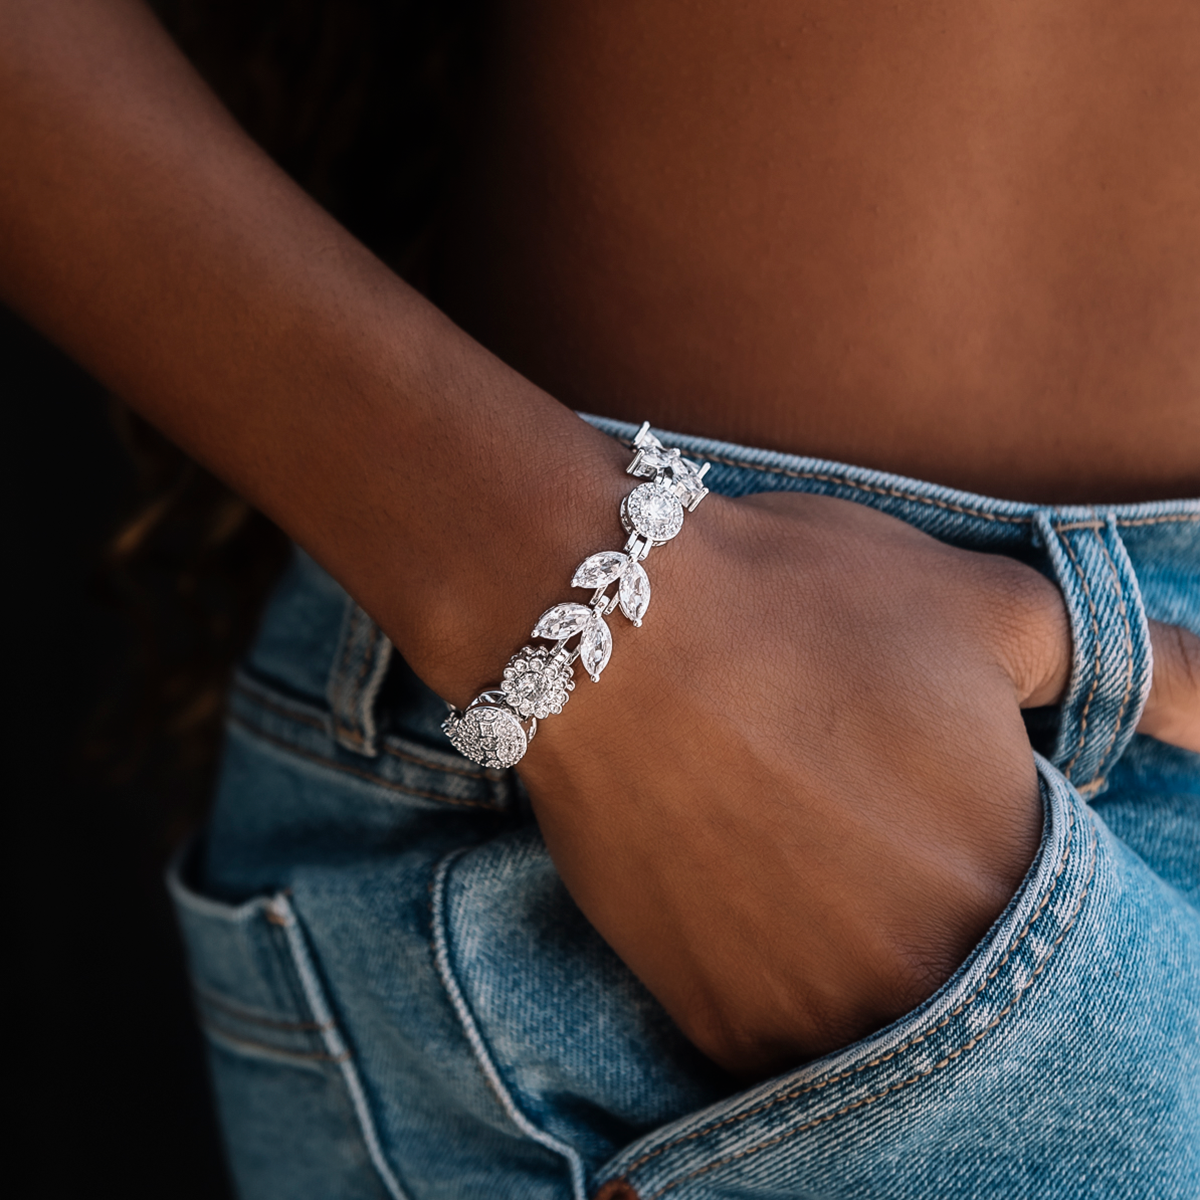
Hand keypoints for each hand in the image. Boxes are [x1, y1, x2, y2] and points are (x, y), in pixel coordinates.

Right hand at [515, 491, 1198, 1079]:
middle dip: (937, 907)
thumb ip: (1147, 671)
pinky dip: (785, 979)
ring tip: (803, 854)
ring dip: (863, 954)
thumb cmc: (805, 604)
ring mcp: (814, 1015)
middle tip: (862, 822)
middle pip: (967, 980)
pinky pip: (782, 1036)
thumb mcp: (997, 610)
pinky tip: (752, 891)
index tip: (955, 807)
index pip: (1066, 928)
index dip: (1011, 855)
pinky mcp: (715, 1022)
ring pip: (877, 1019)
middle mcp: (925, 979)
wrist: (604, 630)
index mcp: (1012, 881)